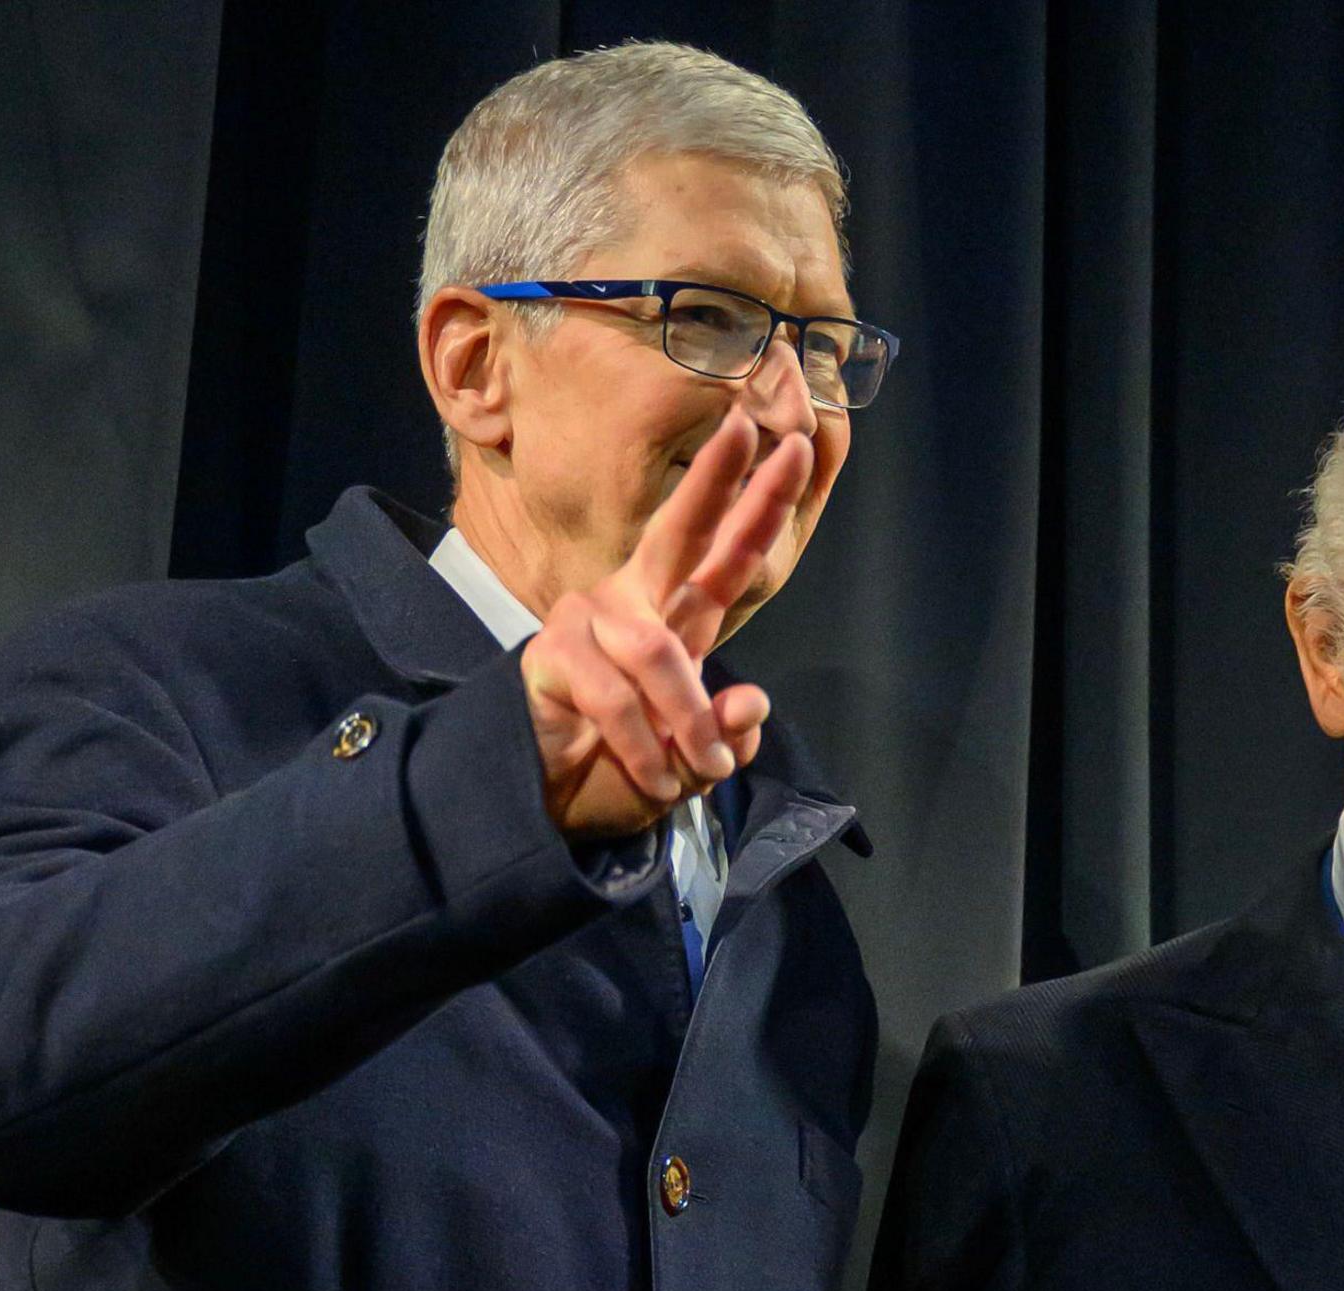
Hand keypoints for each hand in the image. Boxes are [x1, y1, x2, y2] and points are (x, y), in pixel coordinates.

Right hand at [520, 413, 814, 837]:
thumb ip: (725, 733)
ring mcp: (588, 622)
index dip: (757, 504)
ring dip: (687, 721)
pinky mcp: (553, 656)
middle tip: (755, 431)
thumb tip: (749, 702)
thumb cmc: (624, 770)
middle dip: (720, 481)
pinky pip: (617, 699)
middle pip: (679, 532)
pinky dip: (646, 751)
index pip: (724, 554)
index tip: (792, 445)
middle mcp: (634, 603)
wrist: (551, 806)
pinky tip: (655, 781)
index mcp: (676, 617)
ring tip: (702, 770)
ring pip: (659, 653)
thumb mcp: (693, 763)